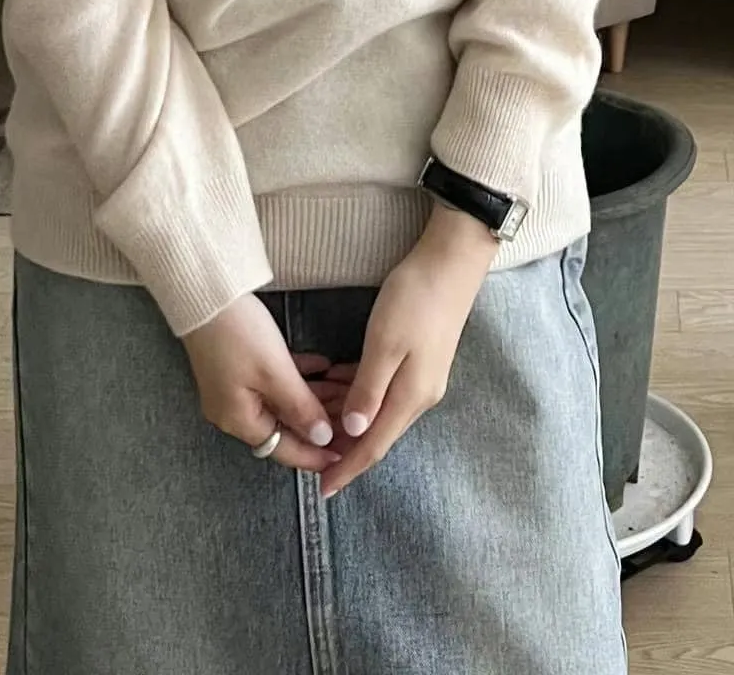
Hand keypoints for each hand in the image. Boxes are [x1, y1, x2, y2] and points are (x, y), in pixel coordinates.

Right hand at [182, 294, 341, 472]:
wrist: (204, 293)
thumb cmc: (237, 334)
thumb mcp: (275, 372)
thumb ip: (301, 408)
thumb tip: (322, 439)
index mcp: (239, 420)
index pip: (284, 450)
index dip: (317, 455)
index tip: (347, 458)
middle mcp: (234, 410)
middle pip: (285, 427)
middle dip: (320, 424)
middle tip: (354, 421)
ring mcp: (235, 388)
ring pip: (283, 402)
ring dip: (313, 399)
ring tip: (347, 393)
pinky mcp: (238, 366)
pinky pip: (274, 381)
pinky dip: (299, 378)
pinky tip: (323, 367)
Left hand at [320, 205, 497, 499]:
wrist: (451, 263)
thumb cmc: (415, 301)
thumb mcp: (384, 345)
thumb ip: (368, 390)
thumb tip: (352, 432)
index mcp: (411, 398)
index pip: (372, 446)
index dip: (346, 468)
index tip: (321, 489)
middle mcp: (419, 396)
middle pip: (374, 431)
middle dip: (339, 441)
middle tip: (303, 442)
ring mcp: (421, 378)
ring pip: (376, 409)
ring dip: (345, 412)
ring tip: (311, 408)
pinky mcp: (418, 360)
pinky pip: (381, 388)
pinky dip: (356, 389)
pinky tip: (335, 379)